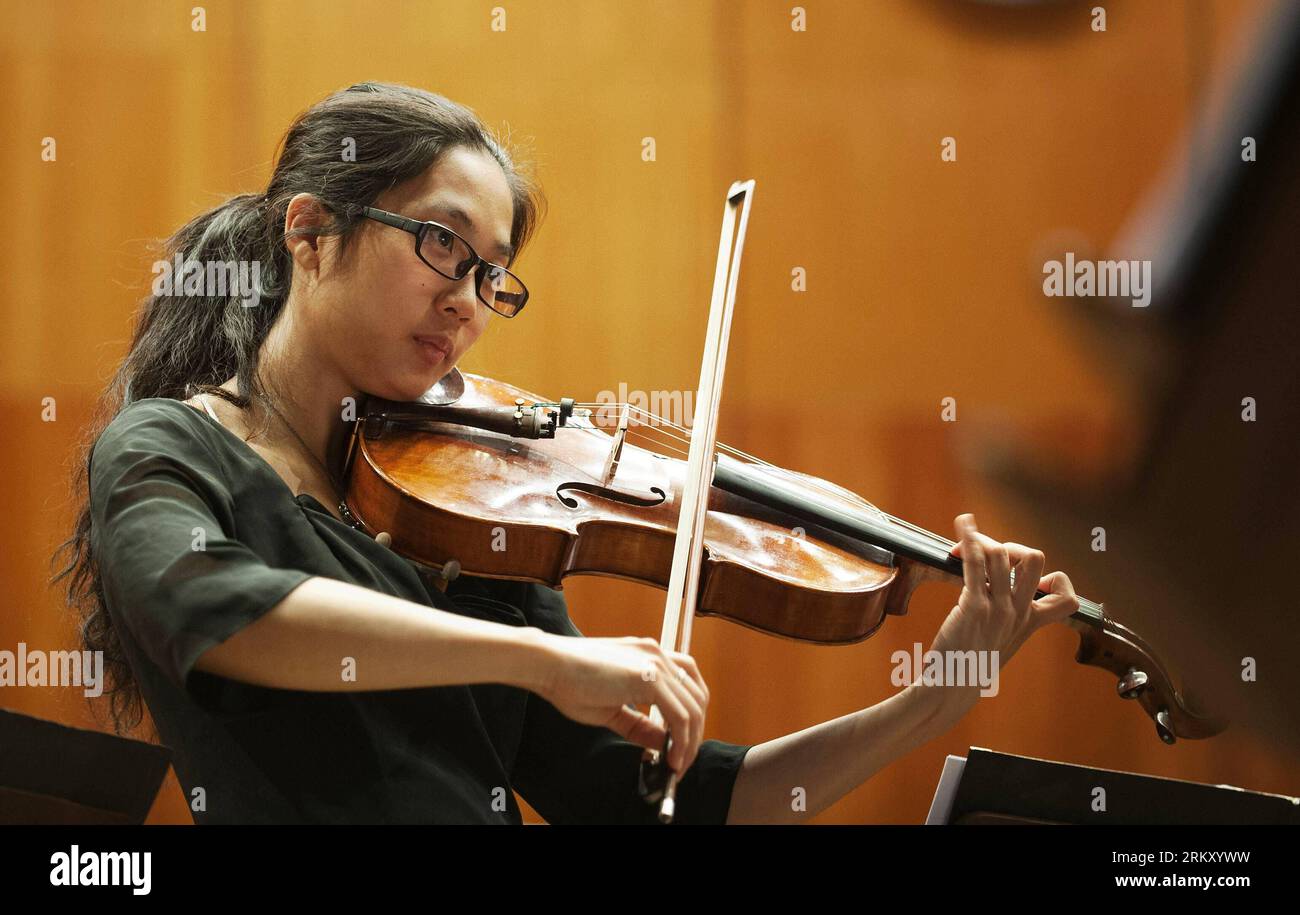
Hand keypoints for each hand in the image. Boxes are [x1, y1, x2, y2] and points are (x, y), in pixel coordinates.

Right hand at [533, 634, 708, 774]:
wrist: (547, 664)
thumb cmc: (569, 681)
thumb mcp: (611, 709)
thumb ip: (640, 725)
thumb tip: (664, 744)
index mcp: (649, 655)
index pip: (688, 685)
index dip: (691, 718)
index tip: (681, 745)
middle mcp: (657, 654)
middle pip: (697, 696)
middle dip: (695, 734)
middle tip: (682, 761)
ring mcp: (655, 662)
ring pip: (694, 708)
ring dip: (691, 742)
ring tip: (678, 765)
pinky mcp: (649, 677)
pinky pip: (679, 715)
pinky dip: (682, 741)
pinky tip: (672, 758)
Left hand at [930, 512, 1079, 669]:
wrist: (950, 690)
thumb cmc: (970, 666)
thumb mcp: (1003, 643)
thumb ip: (1010, 619)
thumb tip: (998, 588)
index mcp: (1031, 624)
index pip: (1066, 596)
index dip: (1054, 579)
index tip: (1029, 578)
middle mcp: (1019, 614)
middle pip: (1034, 559)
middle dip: (1012, 547)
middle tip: (988, 555)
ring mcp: (998, 610)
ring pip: (1001, 554)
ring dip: (981, 540)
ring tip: (962, 541)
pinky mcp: (973, 607)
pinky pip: (974, 562)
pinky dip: (968, 538)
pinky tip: (963, 526)